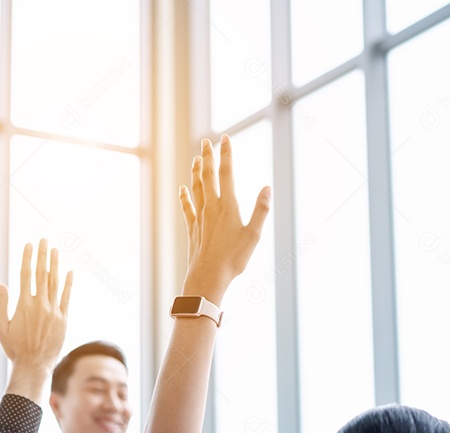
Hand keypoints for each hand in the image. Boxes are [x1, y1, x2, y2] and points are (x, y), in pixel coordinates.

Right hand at [0, 239, 72, 372]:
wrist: (34, 365)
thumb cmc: (15, 348)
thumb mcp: (1, 327)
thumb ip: (1, 305)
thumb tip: (1, 284)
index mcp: (24, 305)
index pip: (26, 275)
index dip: (27, 258)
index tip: (28, 245)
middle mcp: (40, 305)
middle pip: (42, 274)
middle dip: (42, 255)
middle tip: (43, 240)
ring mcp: (54, 311)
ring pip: (55, 283)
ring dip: (55, 265)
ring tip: (55, 250)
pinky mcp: (64, 319)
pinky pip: (67, 297)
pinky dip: (68, 284)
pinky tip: (70, 272)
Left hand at [178, 135, 271, 302]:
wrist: (207, 278)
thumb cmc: (233, 259)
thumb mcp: (254, 236)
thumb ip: (261, 210)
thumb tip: (268, 188)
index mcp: (228, 206)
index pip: (227, 173)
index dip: (226, 154)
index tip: (225, 138)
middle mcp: (211, 208)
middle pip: (207, 176)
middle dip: (207, 156)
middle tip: (206, 141)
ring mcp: (200, 218)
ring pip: (196, 188)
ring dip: (195, 171)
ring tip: (195, 158)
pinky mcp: (192, 229)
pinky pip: (187, 207)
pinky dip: (184, 196)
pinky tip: (182, 188)